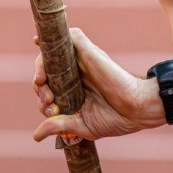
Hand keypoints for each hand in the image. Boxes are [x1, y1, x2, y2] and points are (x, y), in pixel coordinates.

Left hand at [31, 28, 160, 143]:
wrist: (137, 110)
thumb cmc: (115, 119)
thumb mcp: (81, 125)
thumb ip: (59, 125)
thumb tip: (35, 136)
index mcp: (74, 89)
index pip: (48, 86)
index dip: (42, 96)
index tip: (49, 111)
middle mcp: (76, 73)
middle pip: (47, 69)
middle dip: (39, 85)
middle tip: (47, 100)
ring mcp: (82, 61)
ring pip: (54, 52)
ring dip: (41, 64)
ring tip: (40, 81)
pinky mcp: (90, 52)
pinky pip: (70, 36)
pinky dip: (55, 36)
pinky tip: (40, 42)